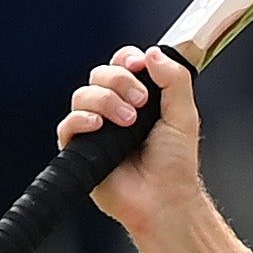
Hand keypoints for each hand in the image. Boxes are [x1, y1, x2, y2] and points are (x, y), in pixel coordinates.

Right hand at [64, 44, 204, 240]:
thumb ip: (174, 80)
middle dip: (120, 81)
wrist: (165, 199)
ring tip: (128, 122)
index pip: (122, 64)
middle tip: (141, 101)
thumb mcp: (184, 115)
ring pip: (83, 95)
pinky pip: (68, 124)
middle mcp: (113, 109)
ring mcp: (95, 128)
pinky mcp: (80, 149)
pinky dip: (82, 119)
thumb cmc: (175, 164)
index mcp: (137, 98)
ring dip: (106, 101)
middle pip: (100, 74)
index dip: (127, 60)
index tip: (139, 66)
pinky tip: (99, 126)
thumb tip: (153, 53)